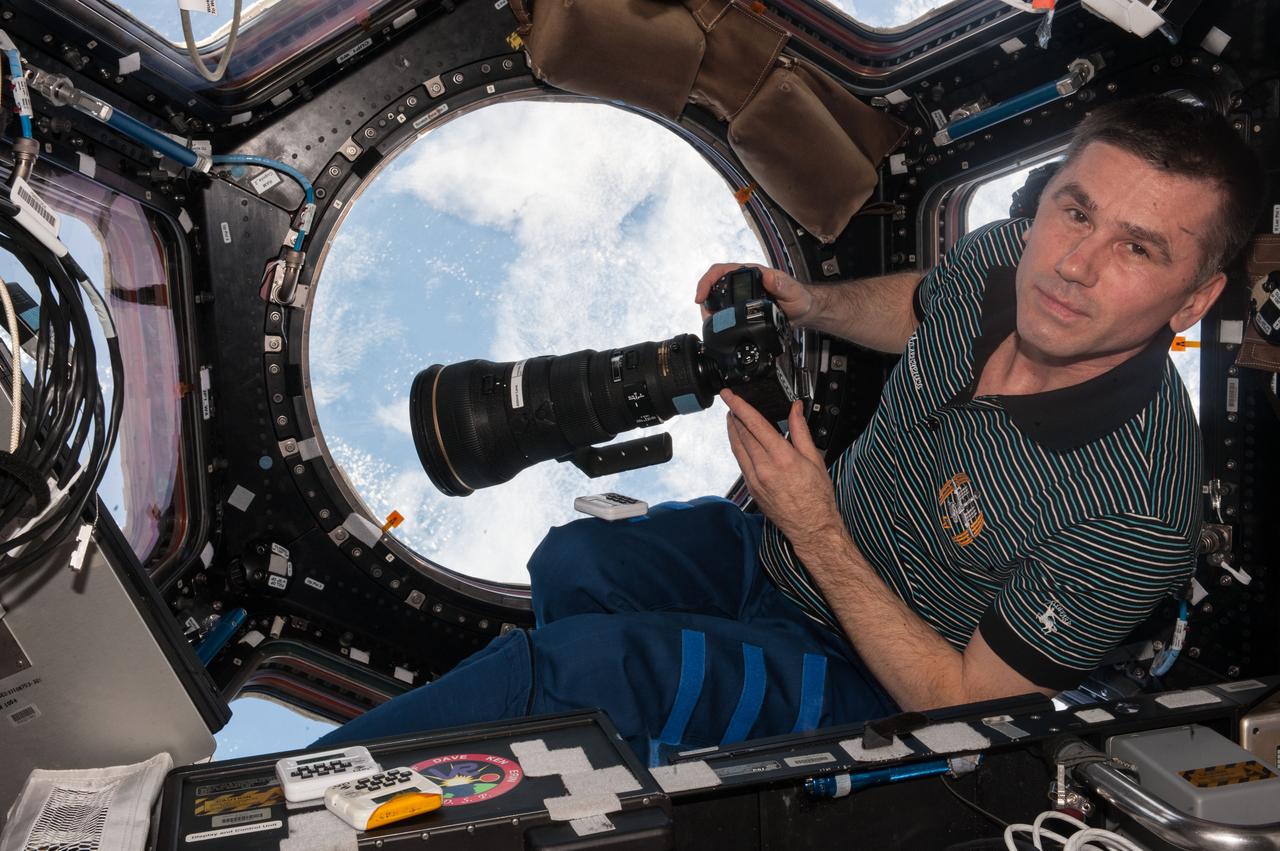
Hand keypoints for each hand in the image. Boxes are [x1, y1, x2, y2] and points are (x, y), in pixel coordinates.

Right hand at [695, 263, 815, 324]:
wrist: (802, 311)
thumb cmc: (799, 298)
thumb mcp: (792, 291)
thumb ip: (781, 284)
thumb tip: (767, 276)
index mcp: (751, 272)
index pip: (721, 270)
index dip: (707, 281)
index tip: (701, 295)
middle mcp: (743, 282)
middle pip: (714, 285)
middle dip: (704, 299)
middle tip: (705, 315)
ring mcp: (741, 294)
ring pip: (717, 298)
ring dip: (709, 309)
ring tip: (709, 322)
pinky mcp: (742, 307)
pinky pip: (725, 310)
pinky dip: (718, 317)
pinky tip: (718, 326)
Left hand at [721, 389, 842, 549]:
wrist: (811, 527)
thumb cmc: (817, 497)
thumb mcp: (814, 458)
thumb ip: (801, 430)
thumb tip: (796, 409)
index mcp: (782, 458)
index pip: (754, 424)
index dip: (739, 406)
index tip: (729, 395)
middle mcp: (764, 468)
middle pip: (742, 434)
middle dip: (734, 415)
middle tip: (731, 402)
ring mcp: (754, 479)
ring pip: (737, 448)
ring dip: (732, 430)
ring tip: (732, 417)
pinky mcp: (751, 488)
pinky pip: (740, 462)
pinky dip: (737, 447)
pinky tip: (740, 441)